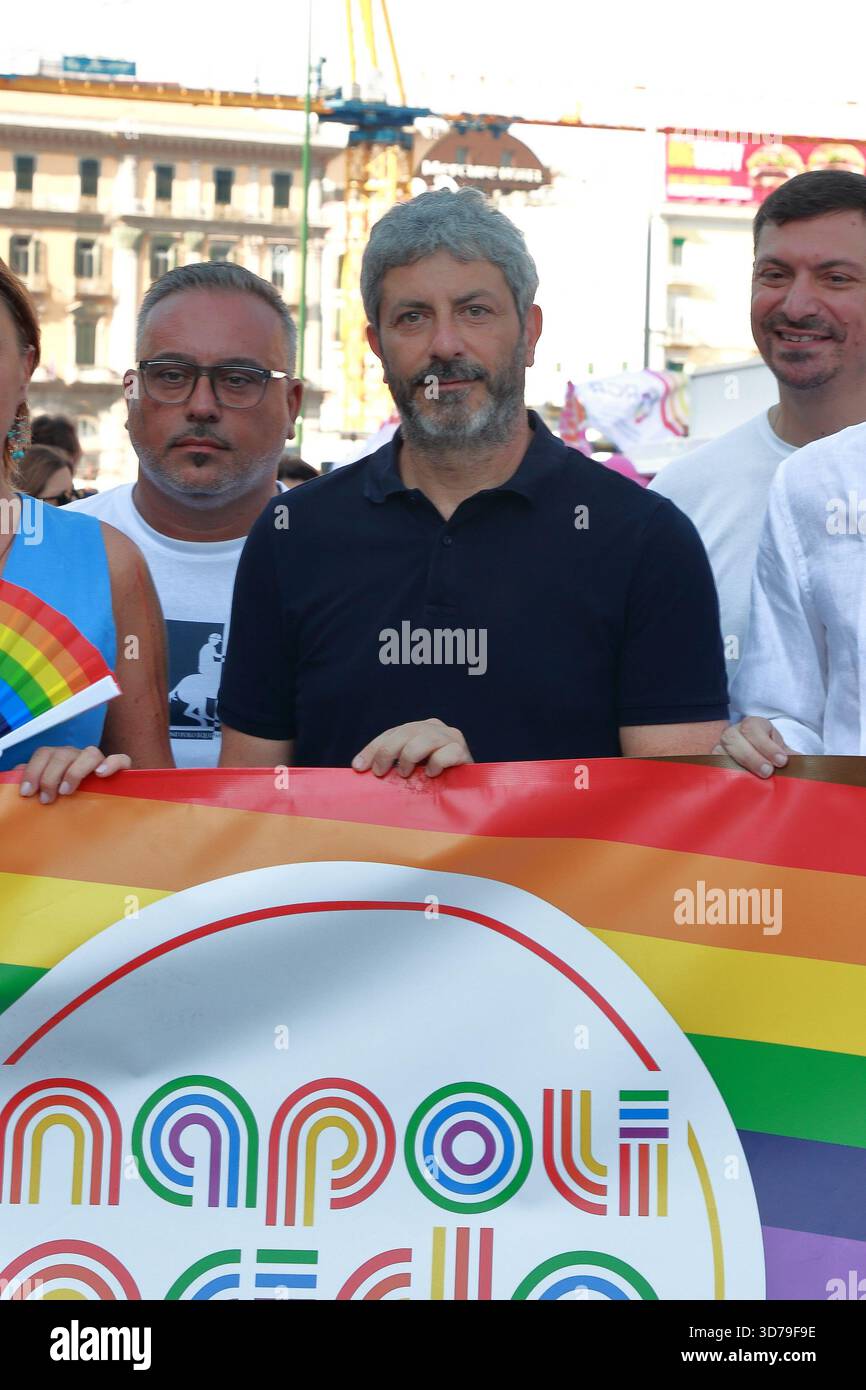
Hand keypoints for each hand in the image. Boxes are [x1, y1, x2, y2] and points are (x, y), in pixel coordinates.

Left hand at [17, 745, 131, 803]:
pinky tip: (101, 774)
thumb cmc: (67, 802)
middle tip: (46, 798)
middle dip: (50, 776)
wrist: (99, 812)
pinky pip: (120, 759)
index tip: (27, 792)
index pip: (44, 753)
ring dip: (75, 771)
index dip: (33, 770)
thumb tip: (15, 773)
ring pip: (90, 753)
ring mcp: (99, 762)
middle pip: (63, 754)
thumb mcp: (46, 792)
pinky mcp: (120, 770)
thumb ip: (33, 780)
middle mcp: (78, 756)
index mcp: (59, 758)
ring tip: (67, 791)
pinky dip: (111, 763)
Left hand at [352, 718, 472, 778]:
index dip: (373, 749)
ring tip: (405, 773)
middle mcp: (434, 728)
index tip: (358, 766)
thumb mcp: (410, 768)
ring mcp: (451, 738)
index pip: (391, 733)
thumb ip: (391, 763)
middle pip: (406, 732)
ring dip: (409, 757)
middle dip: (387, 751)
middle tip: (380, 772)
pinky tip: (431, 774)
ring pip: (424, 739)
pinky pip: (445, 754)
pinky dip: (435, 764)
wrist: (467, 787)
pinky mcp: (463, 752)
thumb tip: (359, 768)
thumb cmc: (434, 779)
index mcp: (419, 728)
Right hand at [714, 717, 794, 777]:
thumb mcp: (779, 749)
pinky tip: (736, 785)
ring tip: (752, 780)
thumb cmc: (767, 752)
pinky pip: (713, 767)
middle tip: (768, 771)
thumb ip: (788, 755)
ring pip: (719, 753)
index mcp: (751, 725)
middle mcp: (732, 734)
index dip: (767, 745)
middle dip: (752, 756)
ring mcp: (719, 748)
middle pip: (734, 739)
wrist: (752, 757)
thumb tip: (802, 763)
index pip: (753, 729)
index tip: (782, 761)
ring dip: (736, 766)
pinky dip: (723, 775)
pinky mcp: (712, 762)